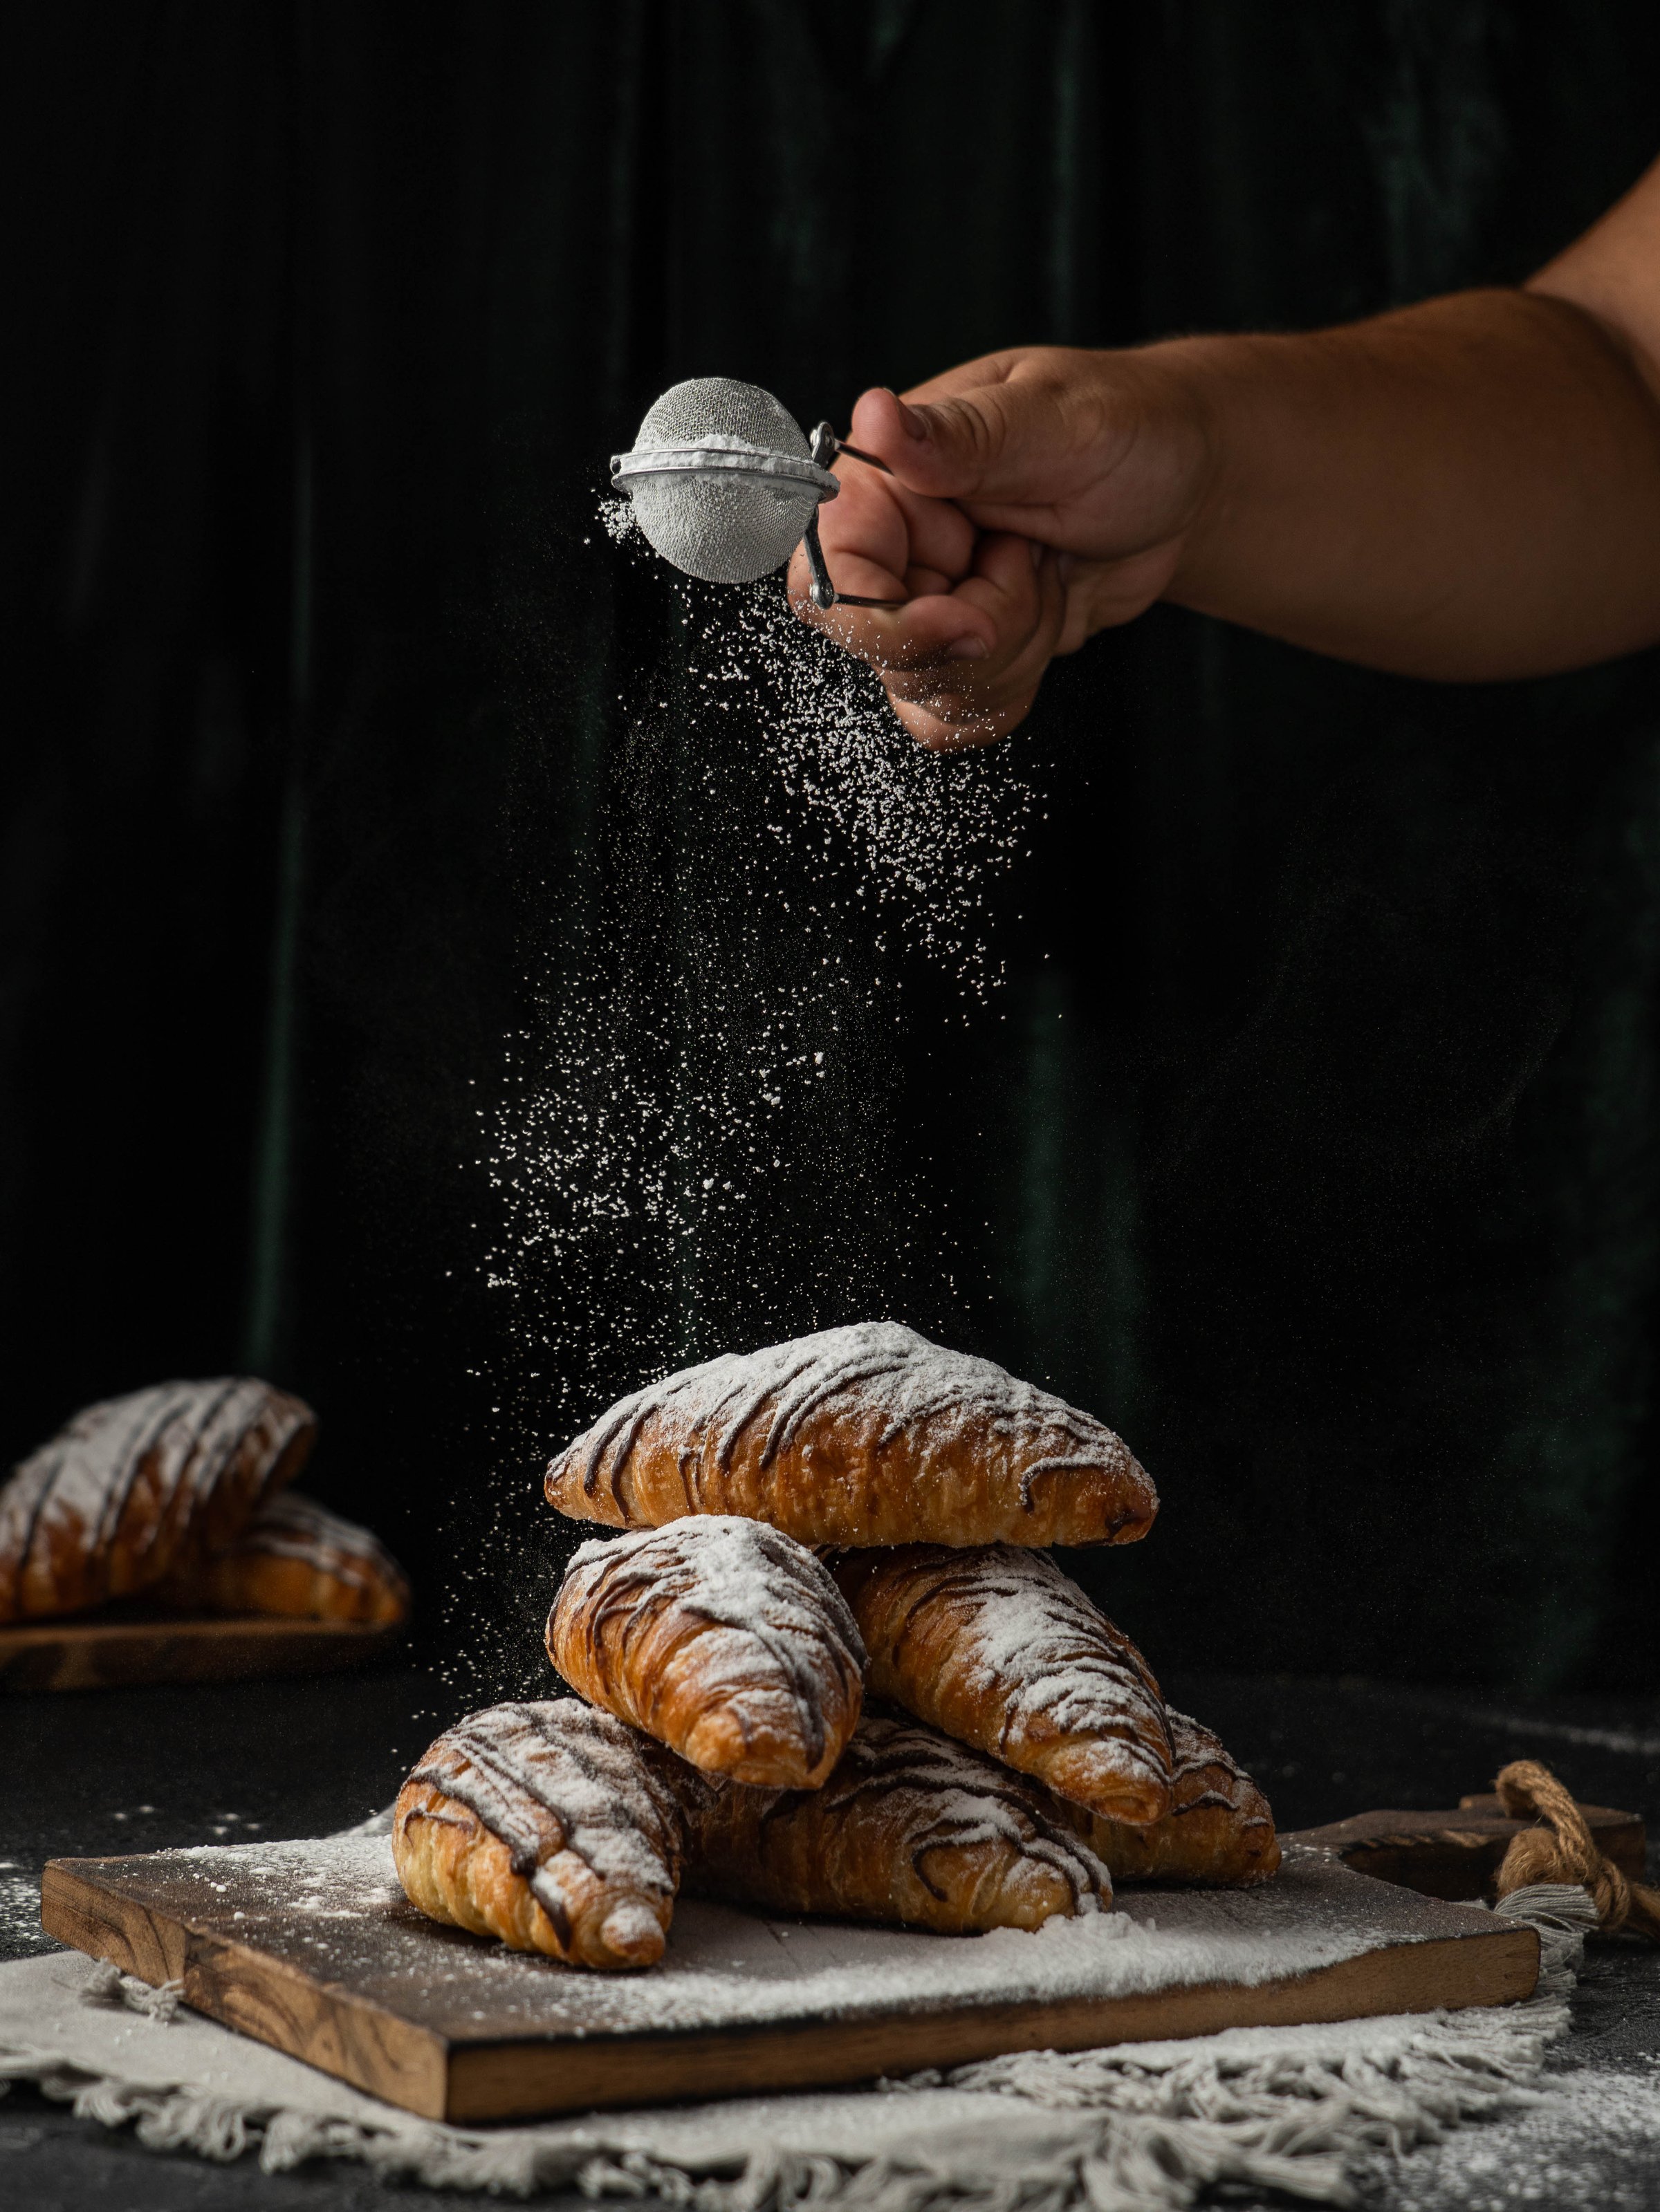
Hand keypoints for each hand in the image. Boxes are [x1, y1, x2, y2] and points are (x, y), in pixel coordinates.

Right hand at [787, 345, 1213, 745]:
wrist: (1187, 482)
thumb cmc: (1131, 427)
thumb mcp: (1055, 423)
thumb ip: (961, 437)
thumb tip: (874, 415)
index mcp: (890, 475)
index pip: (828, 576)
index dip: (885, 621)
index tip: (967, 620)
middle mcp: (893, 544)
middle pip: (885, 651)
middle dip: (984, 631)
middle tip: (1035, 558)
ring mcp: (925, 603)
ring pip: (929, 691)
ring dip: (1014, 650)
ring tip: (1048, 570)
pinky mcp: (962, 649)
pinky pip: (956, 715)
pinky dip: (1011, 688)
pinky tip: (1045, 621)